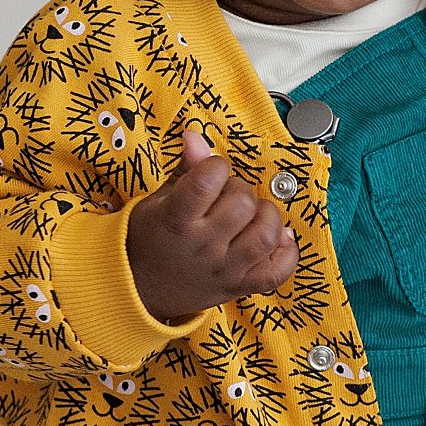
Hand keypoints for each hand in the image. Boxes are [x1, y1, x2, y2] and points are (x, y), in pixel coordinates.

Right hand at [126, 123, 299, 322]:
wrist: (139, 290)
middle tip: (227, 196)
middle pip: (243, 204)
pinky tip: (277, 238)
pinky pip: (277, 272)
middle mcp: (202, 247)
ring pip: (266, 235)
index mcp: (176, 220)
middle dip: (240, 189)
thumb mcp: (157, 200)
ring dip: (266, 217)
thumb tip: (196, 136)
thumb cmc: (149, 239)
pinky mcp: (239, 287)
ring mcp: (223, 269)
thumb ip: (185, 169)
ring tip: (252, 215)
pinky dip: (286, 252)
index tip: (212, 171)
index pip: (209, 179)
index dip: (217, 165)